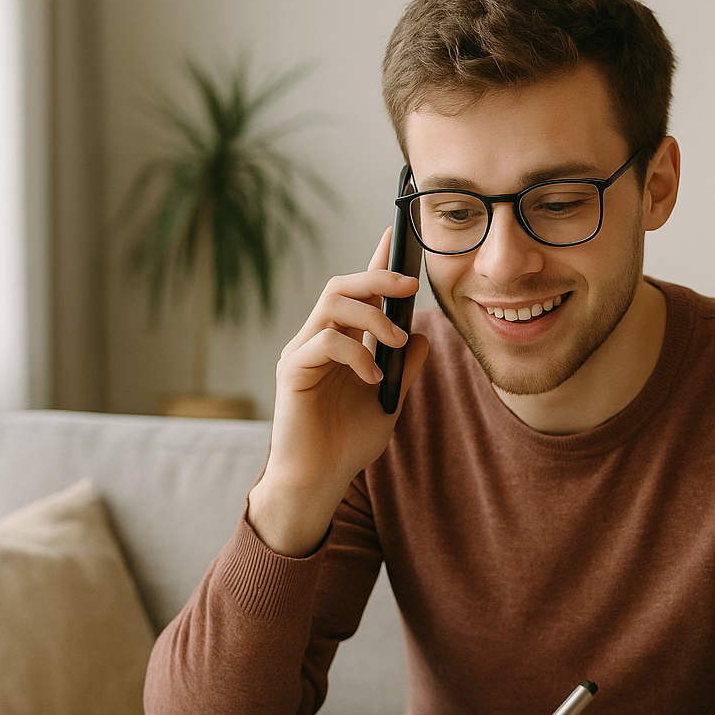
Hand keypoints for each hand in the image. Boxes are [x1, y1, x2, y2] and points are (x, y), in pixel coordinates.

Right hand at [247, 228, 428, 555]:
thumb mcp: (389, 402)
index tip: (398, 234)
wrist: (320, 479)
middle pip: (342, 284)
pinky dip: (355, 352)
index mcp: (341, 341)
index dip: (376, 261)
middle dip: (377, 277)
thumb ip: (403, 369)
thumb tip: (421, 335)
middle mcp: (318, 338)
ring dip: (371, 313)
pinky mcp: (292, 369)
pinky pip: (325, 341)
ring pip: (332, 302)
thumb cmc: (348, 444)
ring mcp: (303, 351)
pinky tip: (372, 377)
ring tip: (396, 339)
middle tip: (410, 284)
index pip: (359, 291)